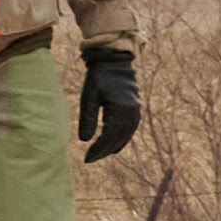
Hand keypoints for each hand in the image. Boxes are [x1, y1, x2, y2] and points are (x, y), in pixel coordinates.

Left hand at [72, 43, 143, 160]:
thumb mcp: (88, 96)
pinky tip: (112, 144)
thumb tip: (84, 140)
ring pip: (125, 136)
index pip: (109, 137)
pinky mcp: (134, 109)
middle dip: (103, 151)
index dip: (98, 150)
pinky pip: (129, 130)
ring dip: (112, 147)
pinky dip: (120, 139)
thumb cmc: (98, 77)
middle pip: (118, 140)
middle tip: (89, 159)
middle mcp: (131, 113)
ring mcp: (135, 112)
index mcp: (120, 110)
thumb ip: (87, 118)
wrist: (114, 60)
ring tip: (98, 154)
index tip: (86, 158)